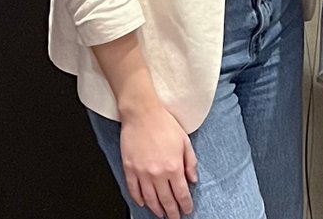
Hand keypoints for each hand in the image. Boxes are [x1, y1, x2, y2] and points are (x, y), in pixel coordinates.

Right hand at [118, 103, 197, 218]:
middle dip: (172, 211)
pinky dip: (139, 199)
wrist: (142, 114)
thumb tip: (193, 180)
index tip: (187, 210)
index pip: (181, 193)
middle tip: (175, 217)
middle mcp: (157, 173)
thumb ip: (190, 163)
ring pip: (150, 198)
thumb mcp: (185, 142)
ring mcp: (141, 173)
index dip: (185, 204)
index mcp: (174, 166)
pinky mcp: (129, 169)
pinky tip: (144, 204)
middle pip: (166, 199)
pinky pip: (134, 190)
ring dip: (156, 209)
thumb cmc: (164, 124)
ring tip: (161, 214)